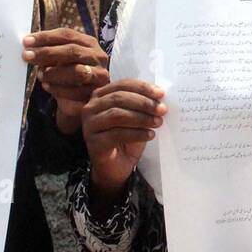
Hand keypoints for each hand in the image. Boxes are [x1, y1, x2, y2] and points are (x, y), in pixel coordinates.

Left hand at [22, 28, 108, 131]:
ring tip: (40, 75)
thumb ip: (48, 52)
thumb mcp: (59, 60)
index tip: (26, 41)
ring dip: (54, 73)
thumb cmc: (67, 76)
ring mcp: (100, 75)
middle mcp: (98, 57)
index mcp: (88, 43)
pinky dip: (59, 89)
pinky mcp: (97, 93)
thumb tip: (28, 46)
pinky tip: (47, 87)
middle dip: (47, 53)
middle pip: (72, 51)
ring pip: (77, 71)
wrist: (79, 101)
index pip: (67, 35)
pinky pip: (76, 91)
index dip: (46, 37)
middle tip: (27, 56)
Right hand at [81, 79, 164, 200]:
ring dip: (141, 118)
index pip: (123, 85)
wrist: (115, 167)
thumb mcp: (135, 117)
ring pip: (117, 115)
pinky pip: (117, 134)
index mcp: (101, 95)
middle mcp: (91, 107)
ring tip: (158, 123)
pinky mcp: (93, 142)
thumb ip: (143, 105)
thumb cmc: (126, 138)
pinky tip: (150, 135)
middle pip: (119, 98)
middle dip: (143, 103)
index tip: (161, 94)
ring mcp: (89, 125)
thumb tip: (160, 96)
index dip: (143, 88)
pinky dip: (136, 133)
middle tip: (162, 109)